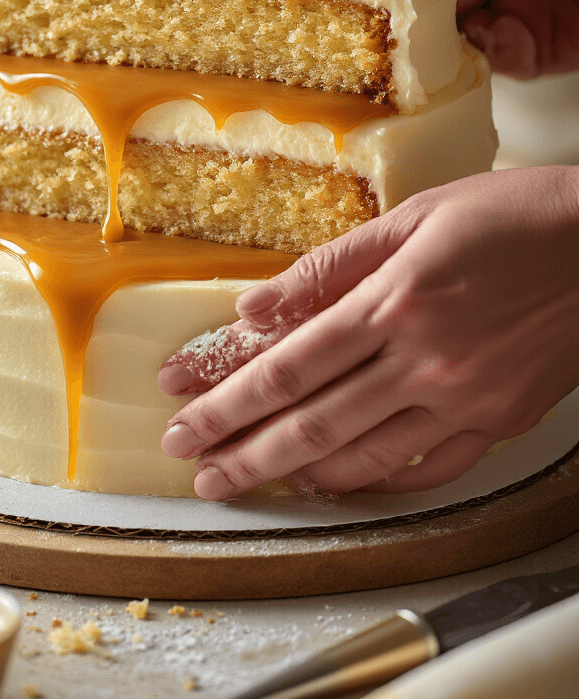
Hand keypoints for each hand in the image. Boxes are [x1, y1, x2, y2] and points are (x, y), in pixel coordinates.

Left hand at [158, 168, 578, 499]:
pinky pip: (428, 470)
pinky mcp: (499, 422)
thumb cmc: (516, 216)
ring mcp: (465, 400)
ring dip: (295, 476)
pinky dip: (376, 482)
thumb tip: (256, 306)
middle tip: (195, 470)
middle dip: (243, 452)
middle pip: (312, 424)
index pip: (290, 365)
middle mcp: (425, 361)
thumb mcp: (417, 216)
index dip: (228, 398)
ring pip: (363, 458)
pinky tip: (338, 482)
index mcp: (397, 301)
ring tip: (246, 483)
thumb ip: (331, 266)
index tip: (183, 417)